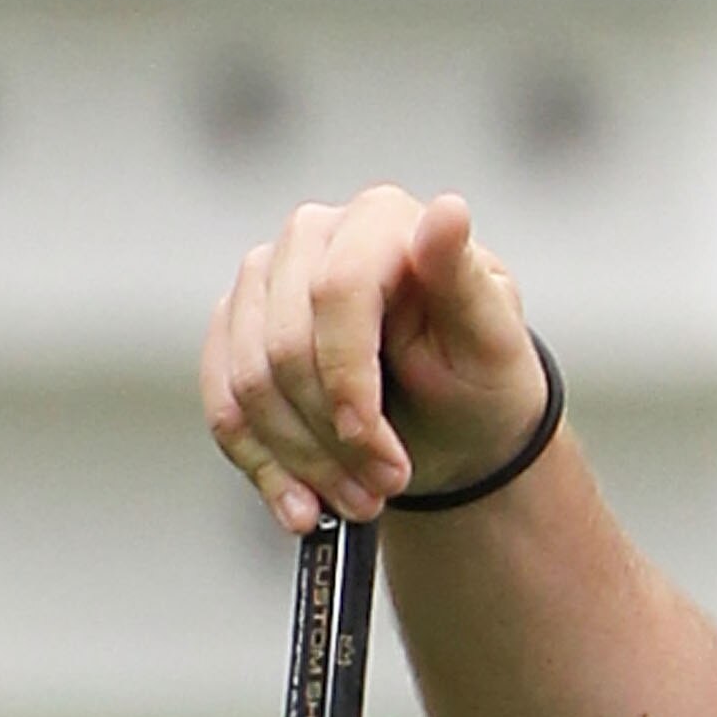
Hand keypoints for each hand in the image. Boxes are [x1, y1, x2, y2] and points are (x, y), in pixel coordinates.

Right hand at [202, 186, 543, 531]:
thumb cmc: (480, 373)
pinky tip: (302, 504)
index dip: (347, 377)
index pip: (337, 292)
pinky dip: (264, 467)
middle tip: (384, 487)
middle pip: (284, 349)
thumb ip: (463, 278)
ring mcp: (263, 283)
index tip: (374, 443)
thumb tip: (448, 212)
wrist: (456, 422)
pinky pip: (225, 409)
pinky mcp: (233, 332)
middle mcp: (312, 237)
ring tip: (358, 499)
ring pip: (249, 386)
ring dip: (302, 461)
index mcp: (380, 221)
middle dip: (334, 438)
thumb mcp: (491, 338)